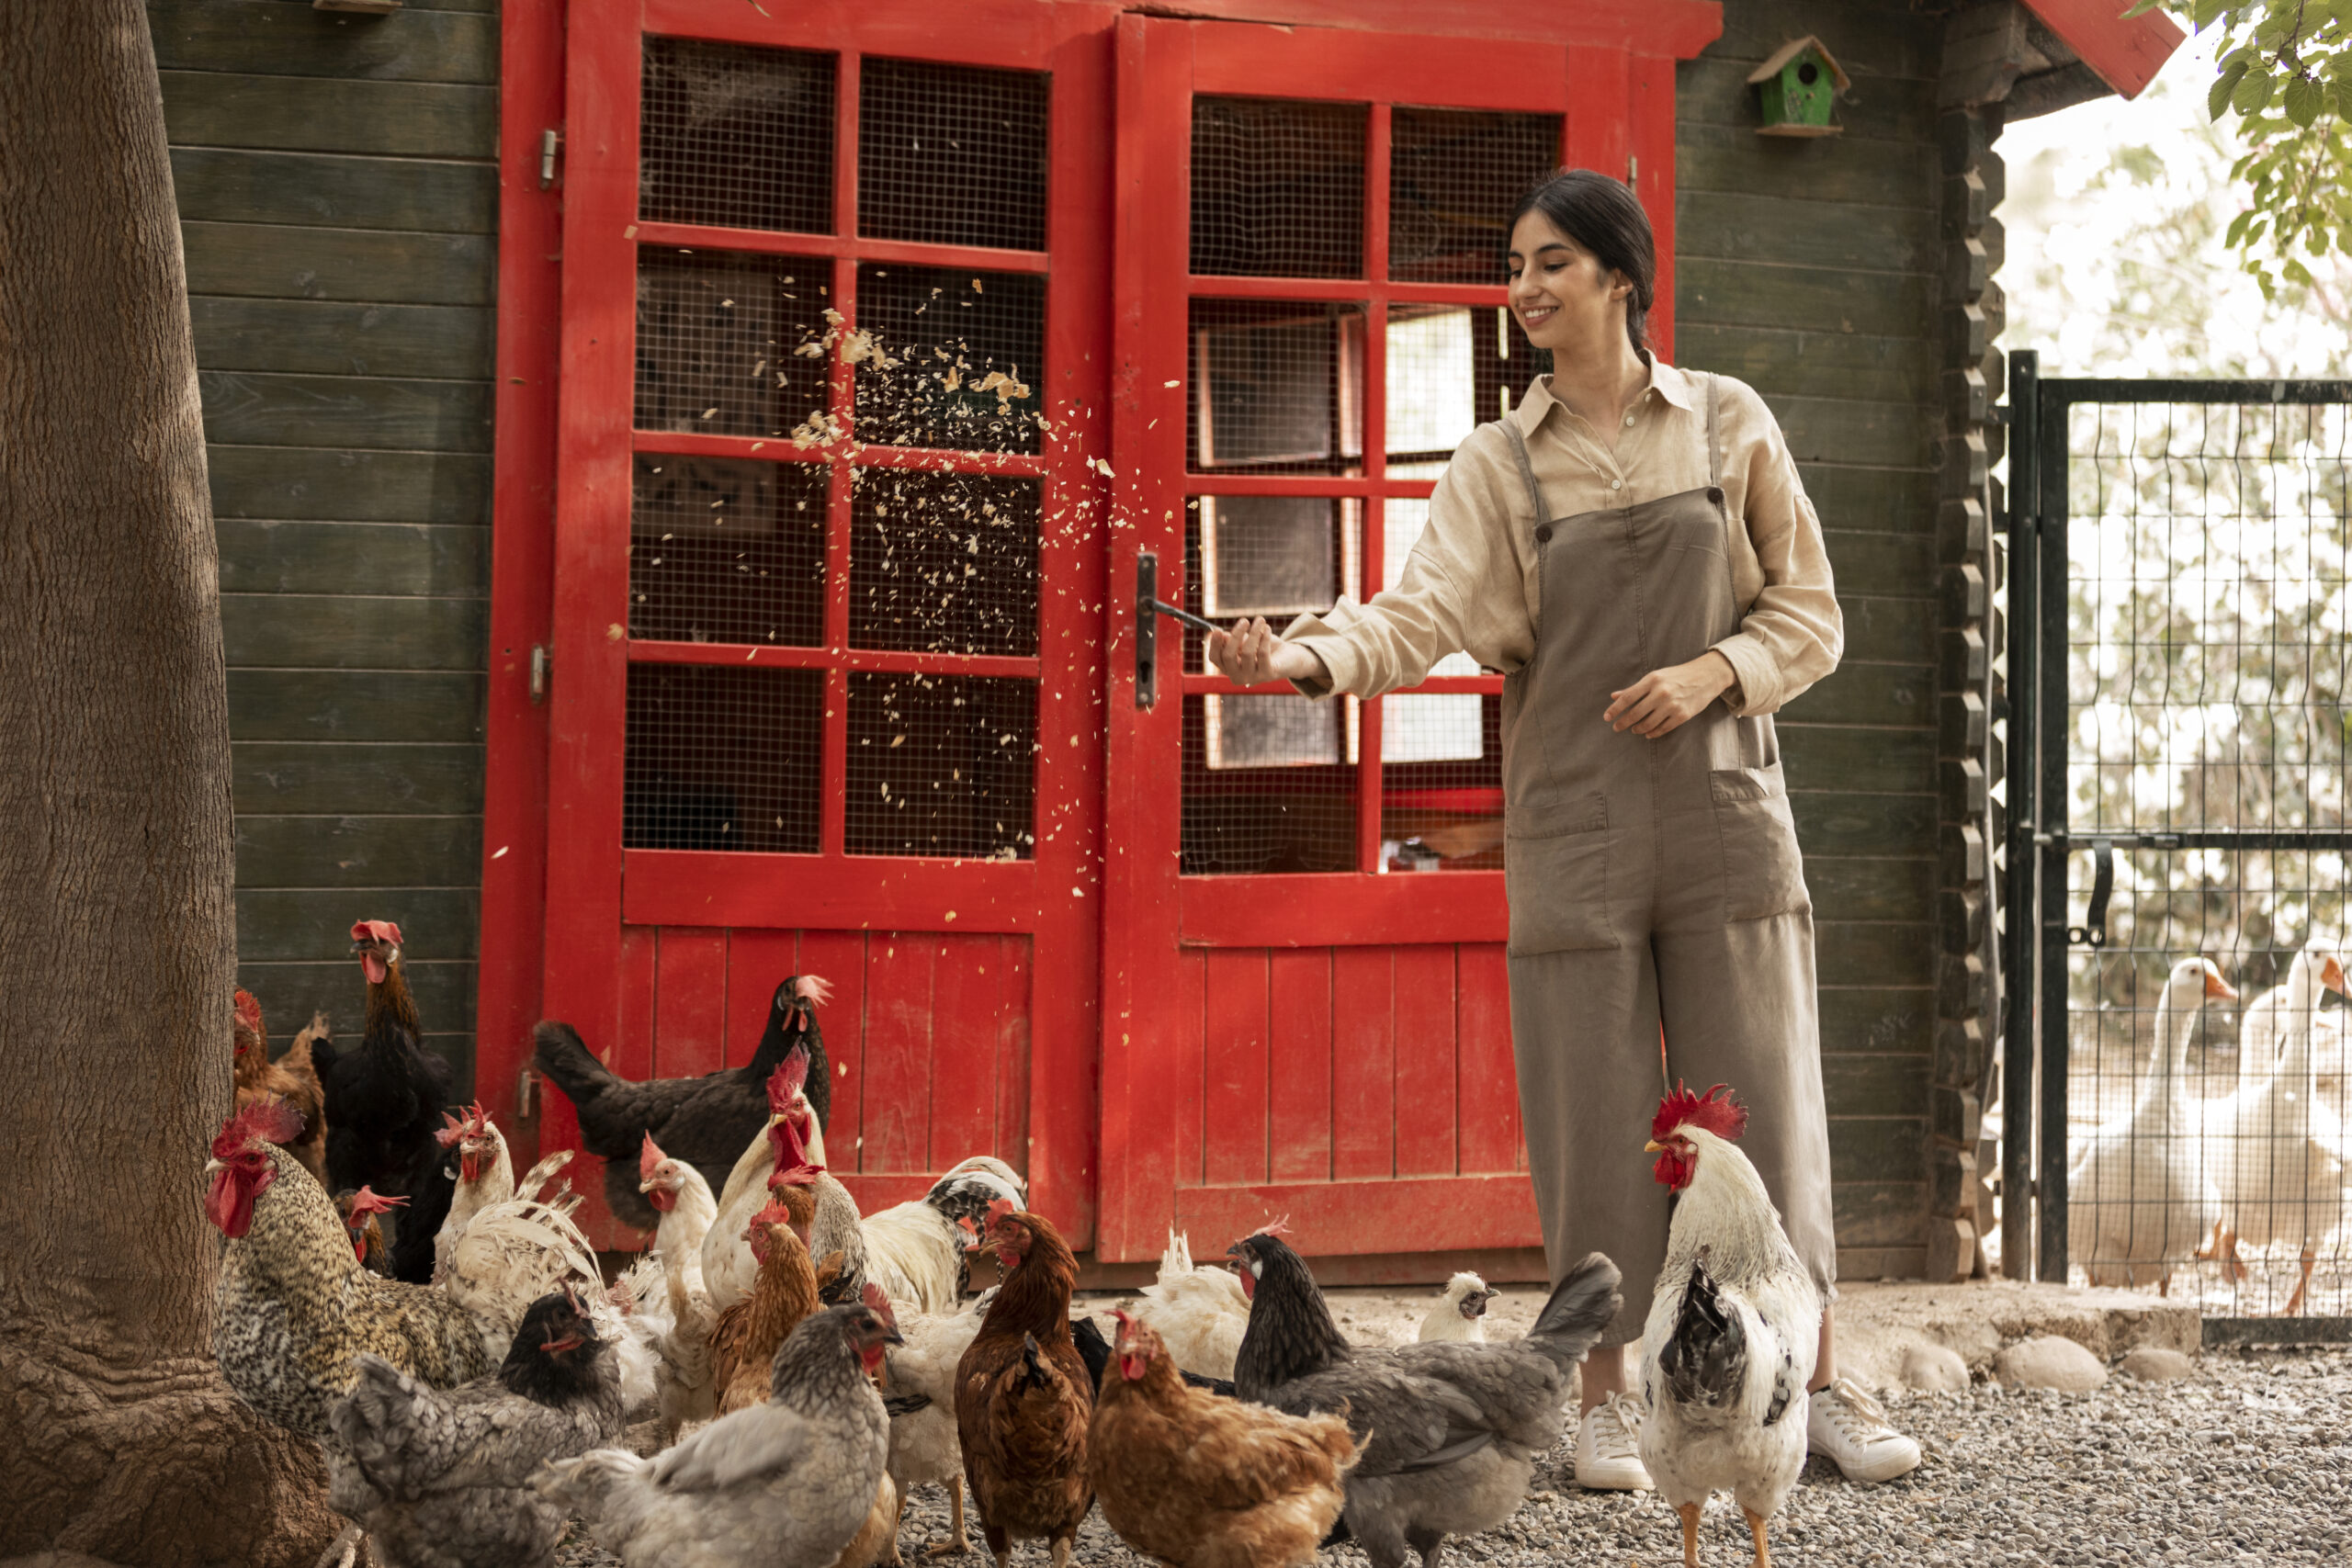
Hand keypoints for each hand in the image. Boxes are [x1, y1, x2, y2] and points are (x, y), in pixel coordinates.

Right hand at [1205, 617, 1328, 687]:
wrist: (1288, 658)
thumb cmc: (1263, 647)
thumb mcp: (1247, 641)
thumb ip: (1236, 640)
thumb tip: (1223, 636)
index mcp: (1228, 668)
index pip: (1215, 658)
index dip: (1214, 644)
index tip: (1217, 629)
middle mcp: (1238, 677)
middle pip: (1229, 656)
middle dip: (1235, 635)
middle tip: (1244, 620)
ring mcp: (1252, 678)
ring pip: (1247, 653)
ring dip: (1254, 633)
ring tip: (1260, 620)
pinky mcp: (1267, 675)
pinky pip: (1263, 653)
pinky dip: (1264, 638)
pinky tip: (1267, 628)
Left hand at [1604, 652, 1736, 738]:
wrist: (1706, 676)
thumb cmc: (1677, 675)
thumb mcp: (1656, 676)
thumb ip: (1635, 688)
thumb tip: (1614, 696)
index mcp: (1652, 680)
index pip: (1627, 698)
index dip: (1614, 710)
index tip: (1606, 718)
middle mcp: (1661, 692)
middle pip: (1635, 713)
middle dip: (1623, 722)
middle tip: (1616, 728)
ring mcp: (1672, 705)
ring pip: (1648, 724)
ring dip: (1637, 729)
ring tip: (1633, 729)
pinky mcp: (1683, 715)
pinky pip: (1662, 729)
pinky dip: (1652, 733)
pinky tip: (1647, 733)